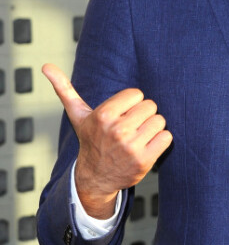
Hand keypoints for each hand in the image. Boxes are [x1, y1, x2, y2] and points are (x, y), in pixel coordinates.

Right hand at [42, 63, 172, 218]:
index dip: (131, 104)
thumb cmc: (91, 140)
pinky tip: (147, 146)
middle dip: (143, 115)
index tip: (121, 115)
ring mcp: (131, 146)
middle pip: (151, 106)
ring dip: (153, 128)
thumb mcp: (78, 115)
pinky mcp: (144, 160)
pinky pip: (167, 137)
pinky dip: (161, 141)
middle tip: (130, 128)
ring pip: (160, 121)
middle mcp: (118, 130)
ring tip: (137, 137)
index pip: (137, 94)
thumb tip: (46, 65)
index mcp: (104, 115)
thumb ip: (65, 89)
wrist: (95, 178)